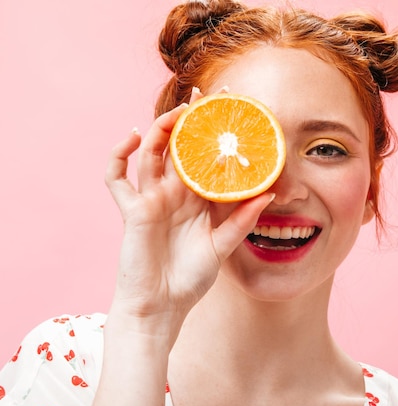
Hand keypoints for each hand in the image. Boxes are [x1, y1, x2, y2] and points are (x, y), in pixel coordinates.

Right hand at [104, 89, 272, 335]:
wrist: (162, 307)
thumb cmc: (189, 279)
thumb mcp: (222, 247)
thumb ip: (241, 221)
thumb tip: (268, 195)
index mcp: (196, 199)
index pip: (206, 157)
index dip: (215, 135)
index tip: (233, 110)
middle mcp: (174, 193)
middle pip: (180, 147)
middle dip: (190, 119)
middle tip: (206, 95)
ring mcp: (151, 199)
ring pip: (152, 153)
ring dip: (162, 129)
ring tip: (180, 111)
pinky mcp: (132, 211)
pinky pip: (117, 178)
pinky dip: (118, 156)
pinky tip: (131, 138)